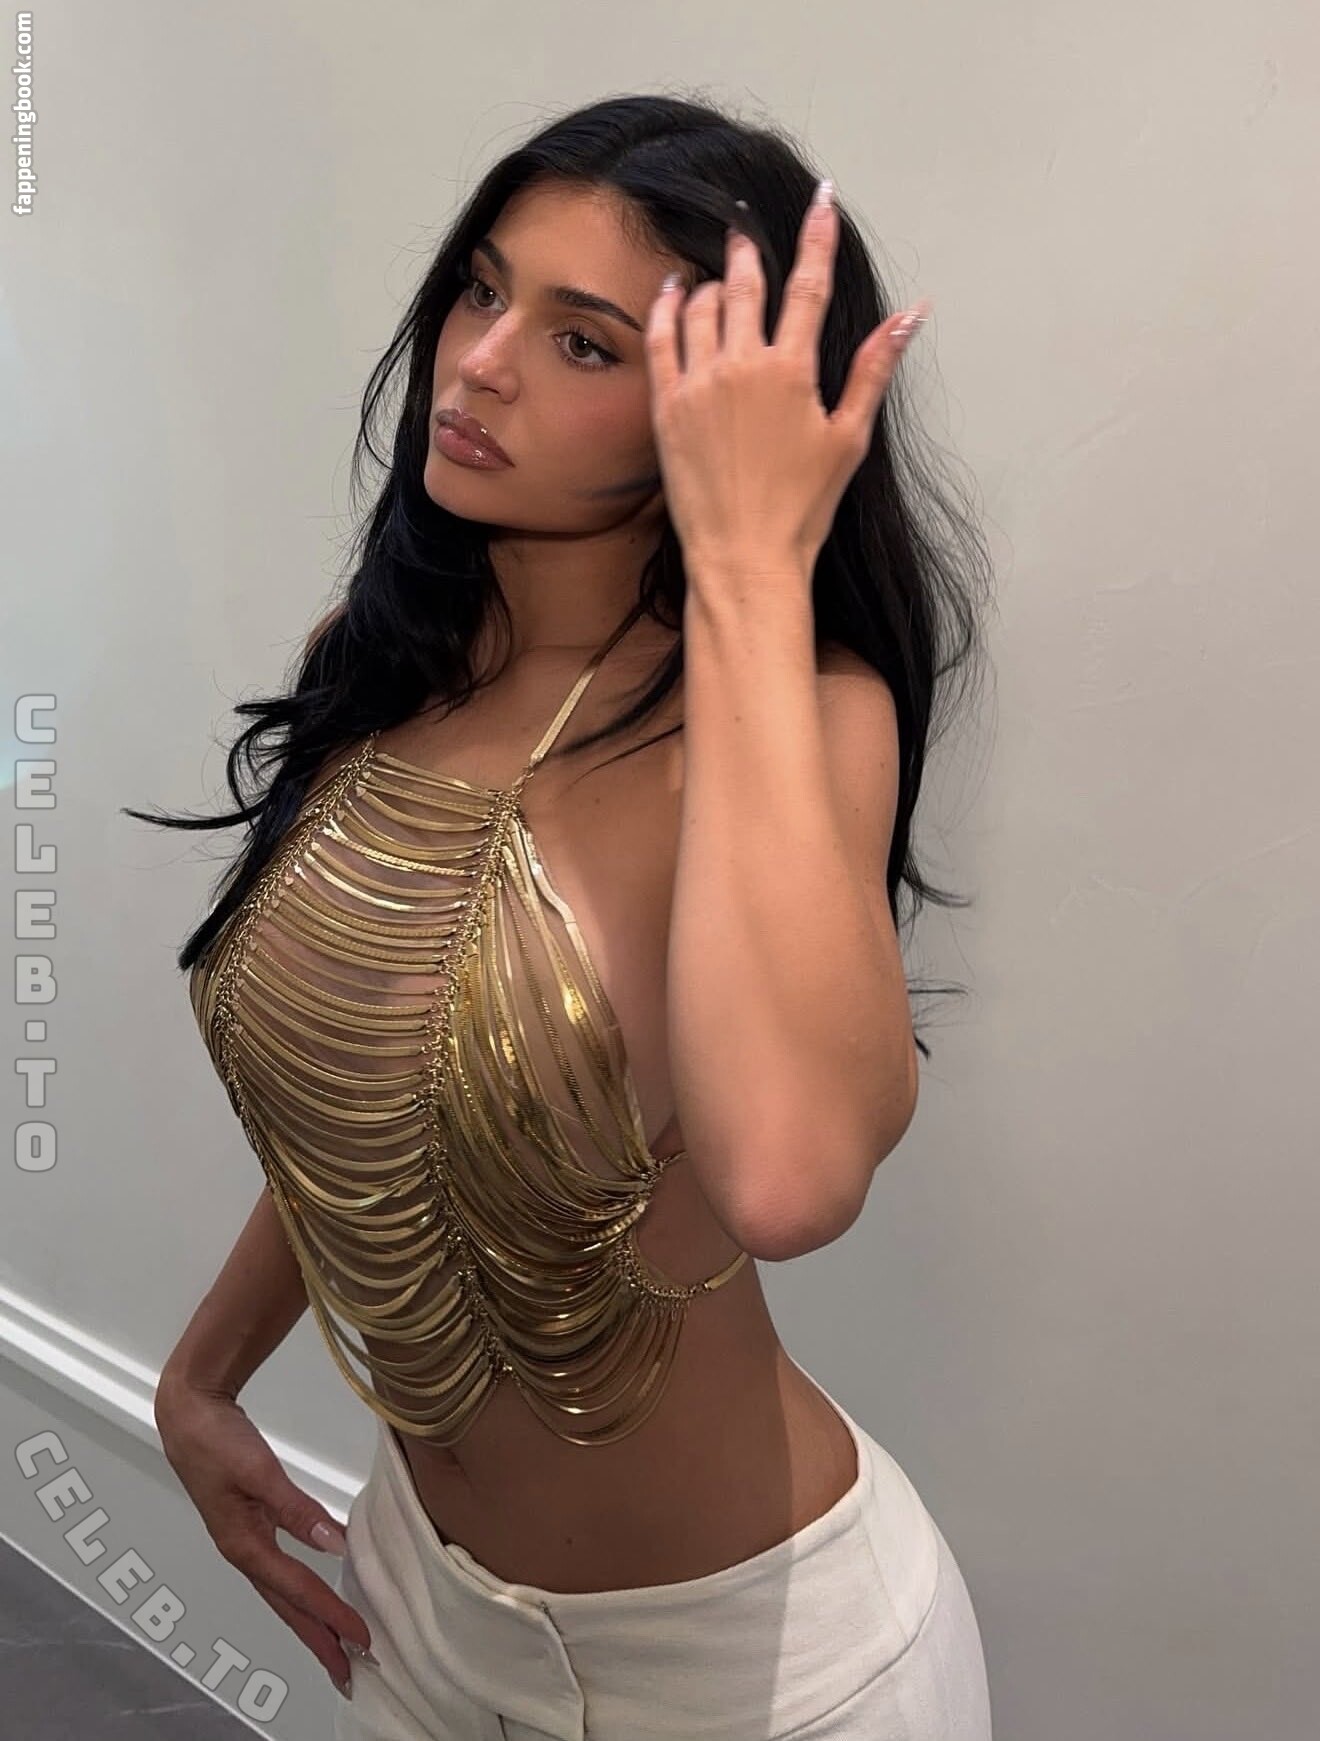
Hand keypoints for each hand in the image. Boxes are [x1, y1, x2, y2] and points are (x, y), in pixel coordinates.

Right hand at [154, 1378, 374, 1697]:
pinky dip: (302, 1586)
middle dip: (318, 1639)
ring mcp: (244, 1538)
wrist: (187, 1410)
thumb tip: (332, 1544)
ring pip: (283, 1590)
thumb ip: (295, 1508)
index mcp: (243, 1544)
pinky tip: (319, 1586)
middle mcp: (243, 1550)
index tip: (361, 1639)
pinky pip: (281, 1566)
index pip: (297, 1590)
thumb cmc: (217, 1439)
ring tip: (337, 1642)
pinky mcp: (249, 1522)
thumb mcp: (257, 1470)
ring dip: (311, 1617)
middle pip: (286, 1605)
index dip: (330, 1615)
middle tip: (350, 1670)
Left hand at [644, 182, 930, 580]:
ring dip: (710, 282)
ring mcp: (698, 384)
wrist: (743, 555)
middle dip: (748, 252)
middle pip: (745, 286)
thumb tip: (911, 315)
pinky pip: (661, 339)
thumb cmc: (803, 506)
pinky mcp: (666, 406)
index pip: (808, 286)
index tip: (822, 201)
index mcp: (791, 370)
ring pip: (700, 307)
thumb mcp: (849, 437)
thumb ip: (875, 368)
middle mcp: (741, 365)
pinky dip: (666, 308)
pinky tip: (672, 293)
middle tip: (745, 231)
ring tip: (715, 272)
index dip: (816, 239)